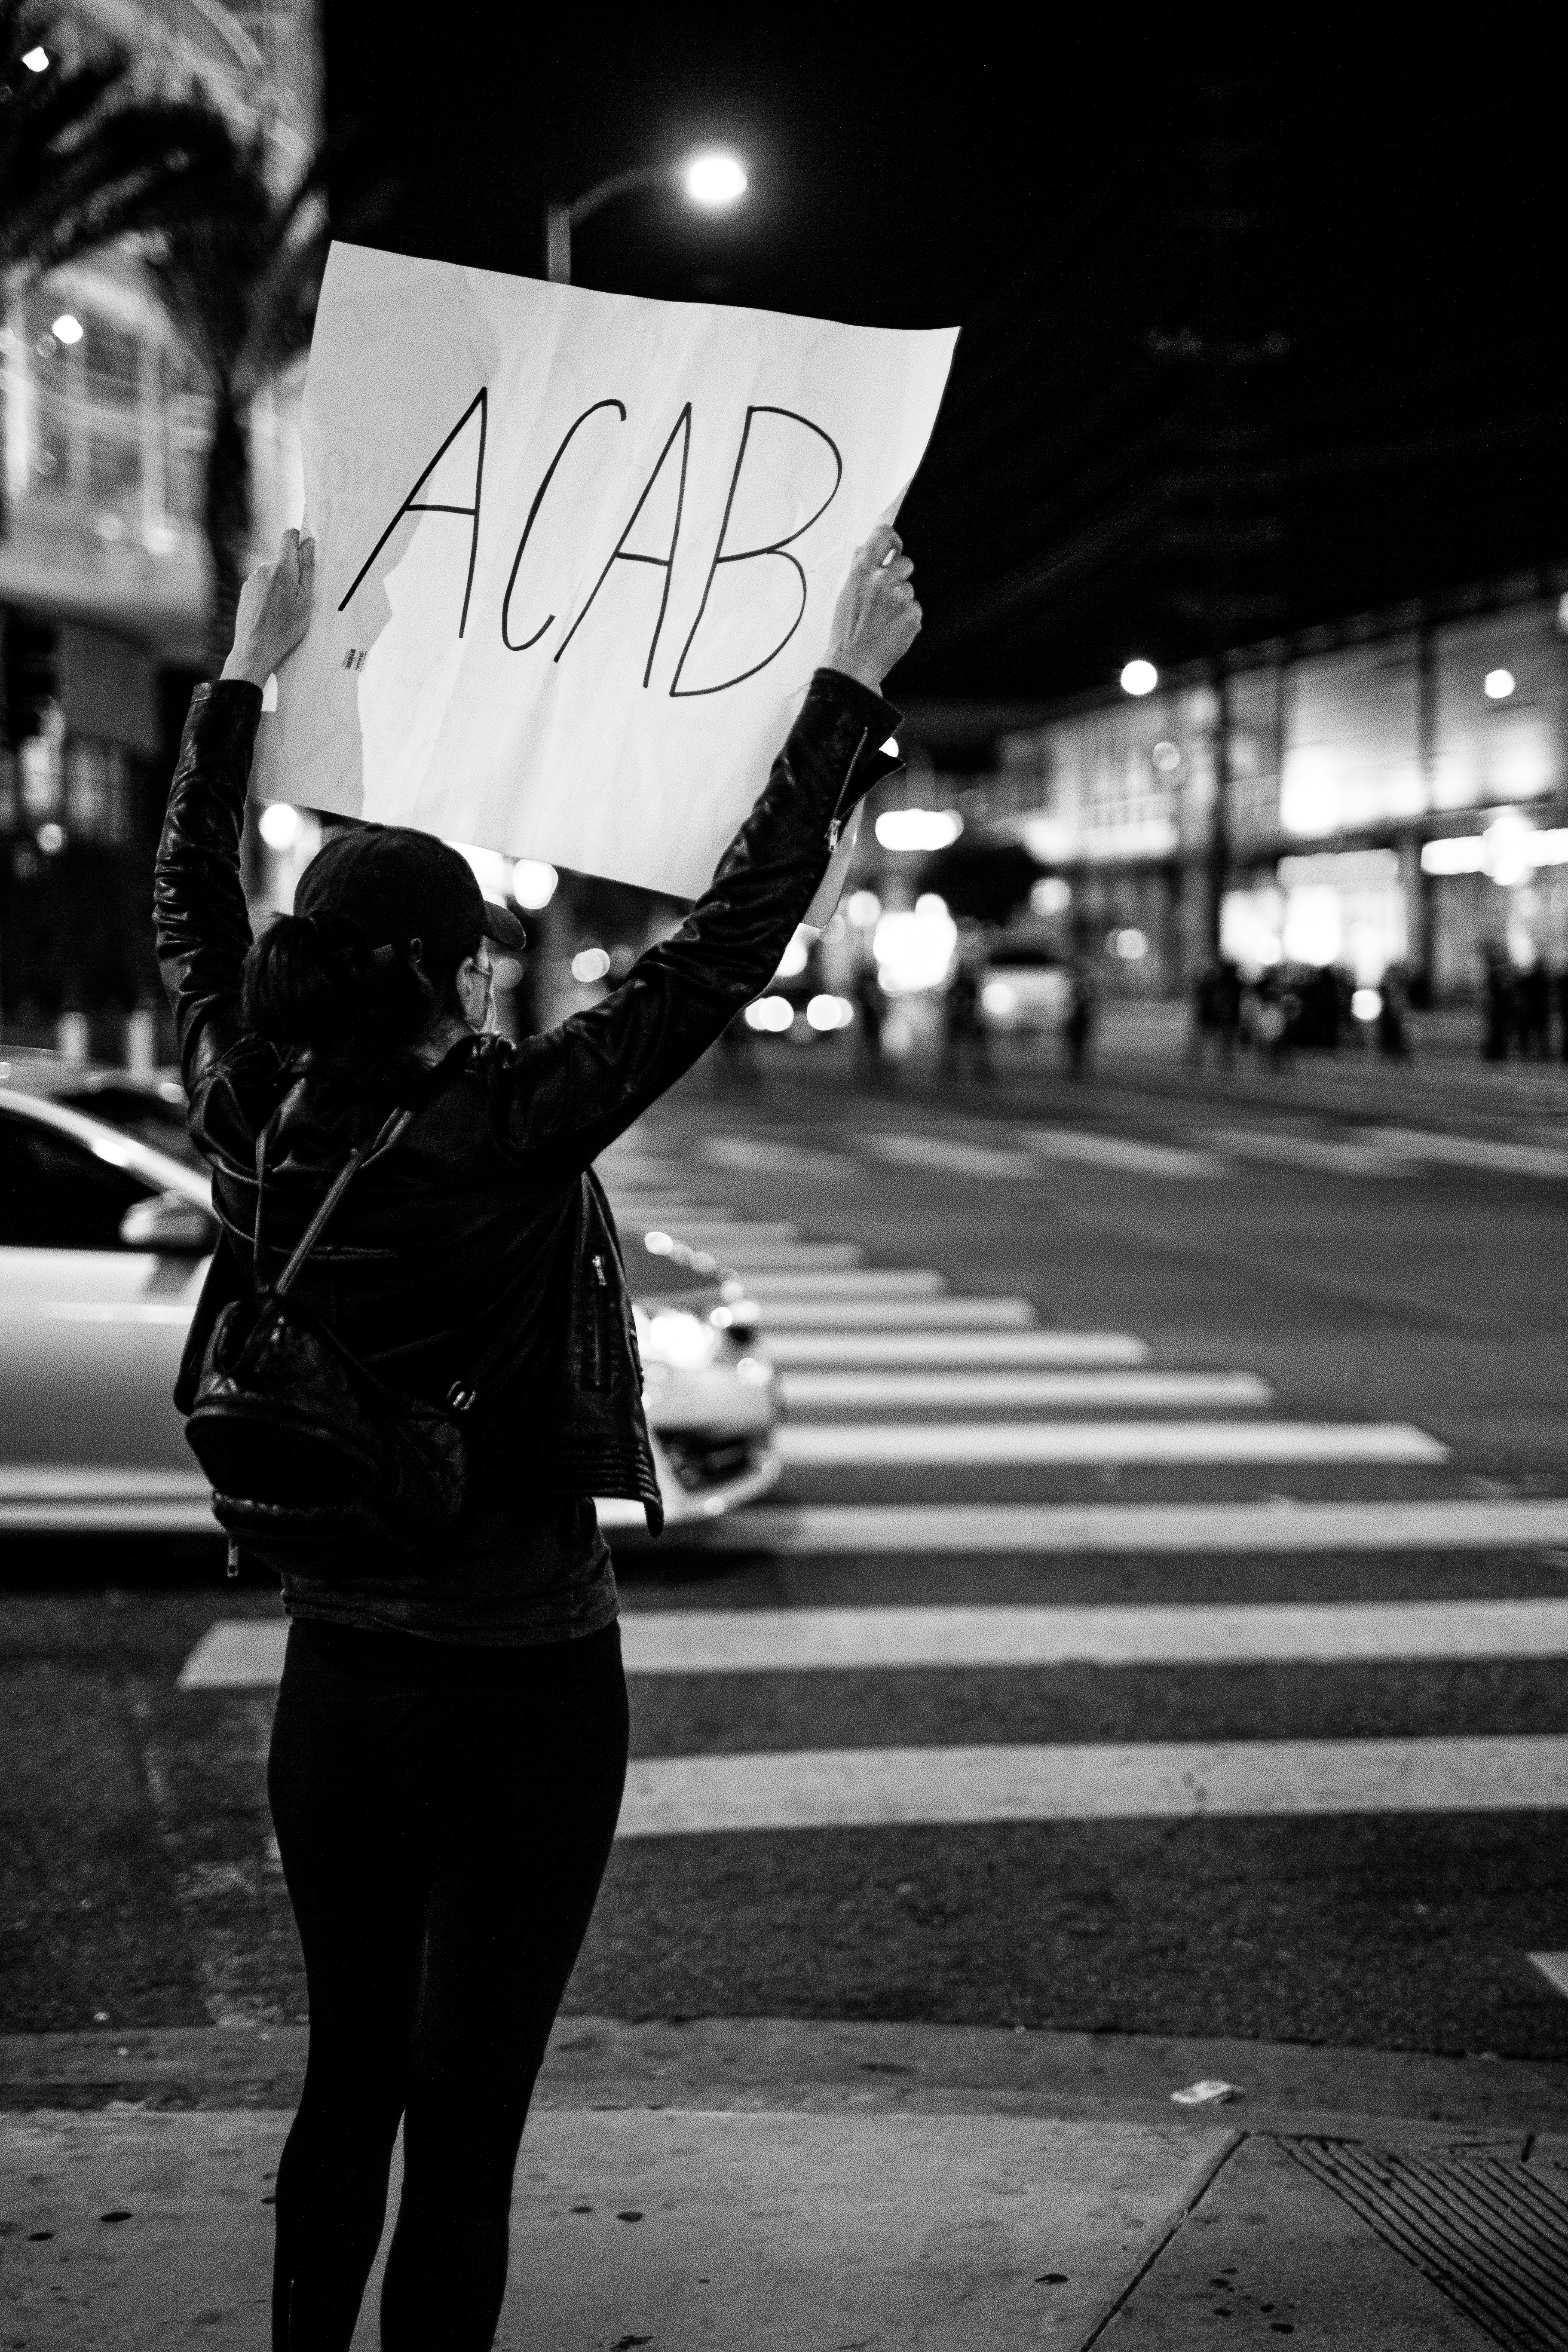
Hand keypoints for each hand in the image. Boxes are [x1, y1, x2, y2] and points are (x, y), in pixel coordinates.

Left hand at [221, 527, 314, 686]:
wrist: (256, 648)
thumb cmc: (286, 628)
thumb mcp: (305, 599)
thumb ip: (307, 568)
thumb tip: (308, 542)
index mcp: (282, 568)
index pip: (289, 536)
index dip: (299, 539)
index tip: (306, 551)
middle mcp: (264, 568)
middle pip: (282, 560)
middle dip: (292, 572)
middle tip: (297, 598)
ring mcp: (252, 579)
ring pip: (272, 574)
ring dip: (280, 585)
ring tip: (283, 610)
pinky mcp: (245, 590)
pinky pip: (262, 585)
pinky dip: (269, 594)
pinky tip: (271, 612)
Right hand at [822, 526, 920, 692]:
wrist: (852, 665)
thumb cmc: (847, 632)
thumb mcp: (844, 594)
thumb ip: (857, 569)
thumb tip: (864, 547)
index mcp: (862, 571)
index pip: (884, 534)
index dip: (893, 538)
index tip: (895, 547)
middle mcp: (883, 579)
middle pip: (905, 562)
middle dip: (900, 576)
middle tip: (887, 597)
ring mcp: (900, 597)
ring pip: (910, 589)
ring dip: (902, 601)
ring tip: (885, 620)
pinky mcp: (913, 615)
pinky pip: (915, 609)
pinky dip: (907, 619)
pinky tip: (892, 630)